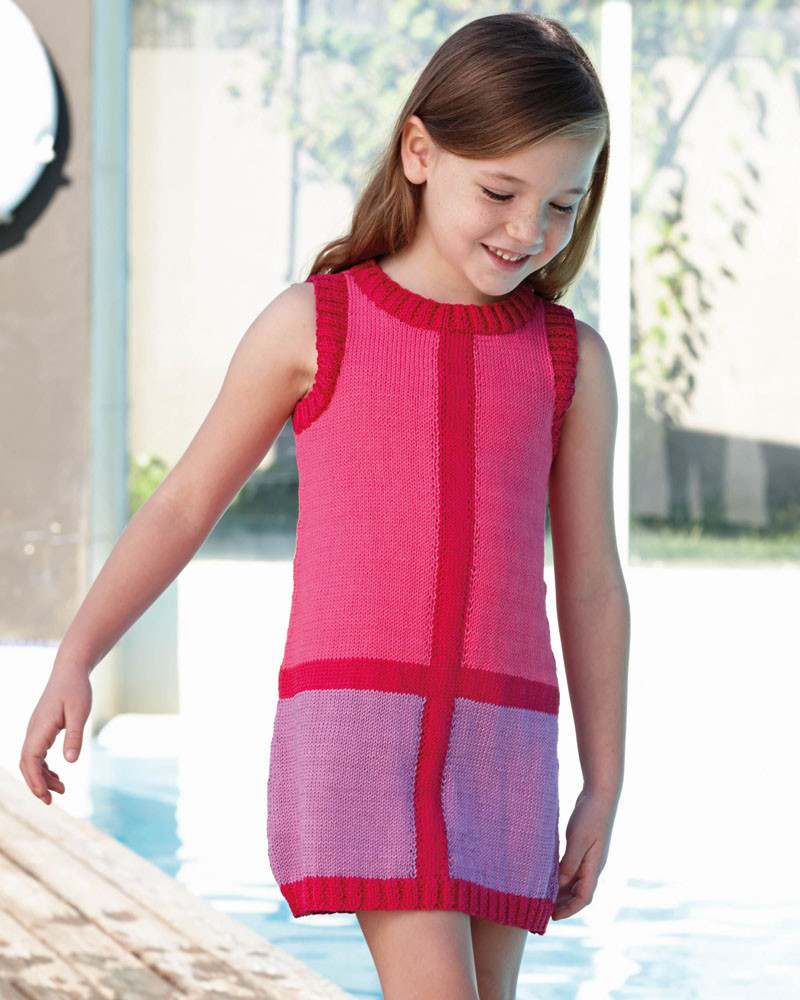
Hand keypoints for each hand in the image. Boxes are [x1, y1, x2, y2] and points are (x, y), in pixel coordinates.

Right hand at [19, 664, 92, 804]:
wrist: (70, 671)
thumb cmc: (76, 690)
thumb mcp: (79, 713)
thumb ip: (74, 736)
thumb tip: (70, 762)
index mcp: (40, 728)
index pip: (30, 760)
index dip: (35, 780)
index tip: (46, 796)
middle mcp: (33, 731)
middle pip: (27, 764)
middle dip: (36, 784)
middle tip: (51, 801)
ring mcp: (36, 730)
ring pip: (32, 760)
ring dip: (42, 777)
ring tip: (61, 790)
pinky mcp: (42, 729)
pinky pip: (38, 753)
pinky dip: (45, 767)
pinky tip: (59, 774)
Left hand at [552, 785, 617, 920]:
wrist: (599, 795)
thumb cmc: (590, 817)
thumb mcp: (577, 840)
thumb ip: (569, 863)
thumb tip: (559, 885)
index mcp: (594, 867)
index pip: (584, 898)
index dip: (569, 909)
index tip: (552, 917)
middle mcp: (593, 866)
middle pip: (578, 893)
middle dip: (563, 904)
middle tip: (542, 910)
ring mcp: (588, 857)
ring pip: (574, 882)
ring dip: (561, 891)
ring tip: (542, 897)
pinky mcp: (582, 848)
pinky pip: (571, 869)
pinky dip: (561, 876)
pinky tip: (547, 875)